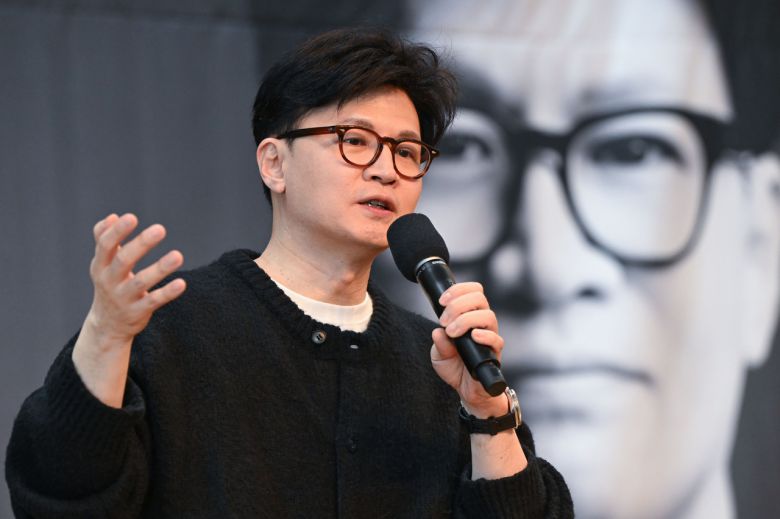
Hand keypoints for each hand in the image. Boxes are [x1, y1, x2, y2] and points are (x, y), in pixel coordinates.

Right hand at [73, 213, 185, 406]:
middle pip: (123, 260)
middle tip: (160, 229)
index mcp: (100, 266)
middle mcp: (109, 281)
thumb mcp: (102, 264)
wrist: (107, 325)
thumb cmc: (109, 284)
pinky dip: (168, 292)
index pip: (105, 245)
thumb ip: (104, 239)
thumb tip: (112, 217)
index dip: (117, 231)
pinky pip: (154, 301)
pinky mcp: (138, 311)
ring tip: (178, 255)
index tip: (131, 217)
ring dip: (160, 268)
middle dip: (141, 244)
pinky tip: (182, 283)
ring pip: (141, 282)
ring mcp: (124, 298)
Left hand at [430, 282, 507, 418]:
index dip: (458, 290)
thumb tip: (438, 332)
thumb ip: (439, 343)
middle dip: (458, 304)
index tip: (441, 301)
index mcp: (470, 315)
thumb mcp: (439, 355)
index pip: (472, 291)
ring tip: (452, 332)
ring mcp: (490, 336)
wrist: (466, 390)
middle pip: (479, 298)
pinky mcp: (495, 352)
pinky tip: (472, 336)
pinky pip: (496, 339)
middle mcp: (482, 322)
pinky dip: (484, 335)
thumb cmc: (455, 367)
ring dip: (466, 319)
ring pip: (488, 315)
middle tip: (444, 320)